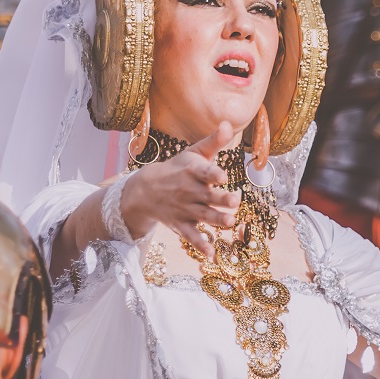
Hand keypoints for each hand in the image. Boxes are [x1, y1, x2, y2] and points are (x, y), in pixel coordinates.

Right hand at [119, 122, 240, 257]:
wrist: (145, 190)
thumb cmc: (178, 168)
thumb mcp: (194, 152)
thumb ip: (214, 141)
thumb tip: (229, 122)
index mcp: (192, 171)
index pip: (203, 171)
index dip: (213, 173)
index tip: (223, 175)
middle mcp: (189, 190)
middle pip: (207, 196)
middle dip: (221, 199)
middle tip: (234, 201)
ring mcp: (185, 209)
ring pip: (203, 215)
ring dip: (216, 220)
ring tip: (230, 222)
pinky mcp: (182, 224)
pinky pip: (191, 236)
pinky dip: (201, 246)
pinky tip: (212, 255)